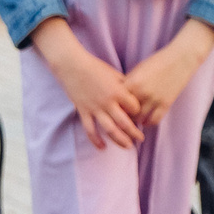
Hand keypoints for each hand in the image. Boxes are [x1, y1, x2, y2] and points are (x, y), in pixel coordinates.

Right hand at [30, 18, 142, 148]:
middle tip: (141, 139)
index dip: (139, 113)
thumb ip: (125, 86)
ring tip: (128, 146)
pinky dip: (96, 140)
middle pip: (125, 123)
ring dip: (120, 140)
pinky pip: (90, 130)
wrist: (72, 66)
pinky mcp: (83, 111)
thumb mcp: (114, 74)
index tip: (141, 116)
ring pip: (110, 130)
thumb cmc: (95, 67)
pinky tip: (103, 147)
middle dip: (134, 133)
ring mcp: (95, 108)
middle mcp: (108, 102)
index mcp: (118, 92)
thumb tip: (135, 94)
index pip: (134, 108)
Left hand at [121, 20, 213, 128]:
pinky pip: (154, 120)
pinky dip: (148, 123)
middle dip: (122, 116)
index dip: (113, 106)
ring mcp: (155, 99)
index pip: (116, 101)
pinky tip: (146, 121)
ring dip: (135, 121)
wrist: (181, 58)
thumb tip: (118, 96)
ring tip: (133, 121)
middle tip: (120, 118)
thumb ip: (128, 82)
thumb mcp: (139, 69)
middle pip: (126, 112)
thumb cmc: (158, 60)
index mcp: (132, 82)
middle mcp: (142, 92)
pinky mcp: (166, 103)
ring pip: (139, 119)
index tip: (112, 109)